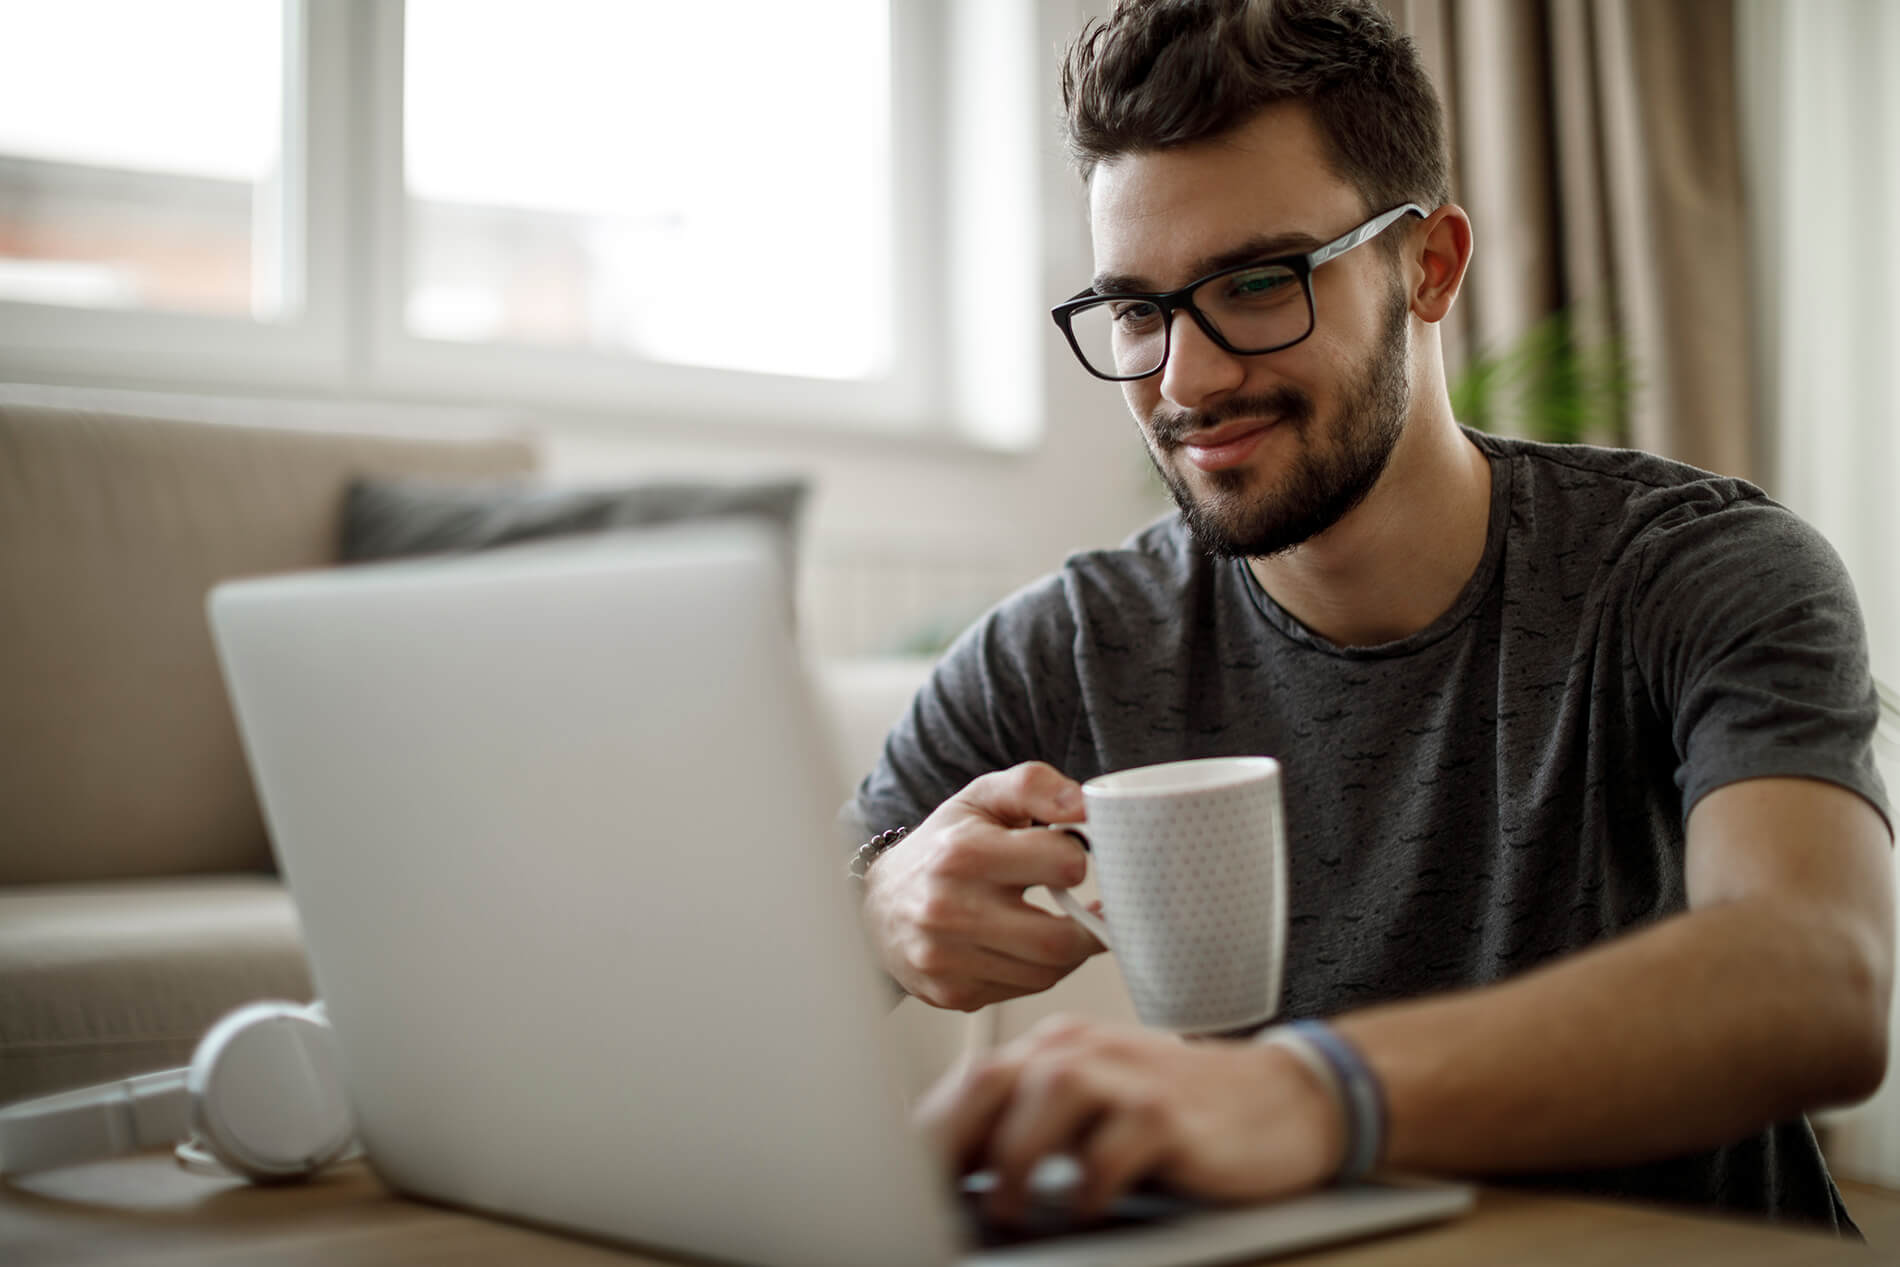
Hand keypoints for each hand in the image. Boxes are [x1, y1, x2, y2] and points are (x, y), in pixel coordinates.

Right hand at [860, 762, 1105, 1010]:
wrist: (877, 904)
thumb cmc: (941, 847)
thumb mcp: (981, 798)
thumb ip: (1034, 785)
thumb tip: (1083, 805)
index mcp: (962, 853)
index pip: (1061, 864)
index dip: (1077, 859)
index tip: (1070, 859)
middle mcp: (948, 909)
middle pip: (1058, 939)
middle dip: (1091, 926)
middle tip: (1095, 909)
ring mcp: (947, 958)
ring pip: (1046, 972)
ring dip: (1071, 951)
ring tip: (1066, 925)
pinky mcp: (952, 992)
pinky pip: (1024, 990)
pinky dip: (1040, 970)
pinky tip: (1031, 946)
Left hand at [916, 1015, 1345, 1221]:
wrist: (1284, 1102)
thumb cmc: (1181, 1113)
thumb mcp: (1099, 1108)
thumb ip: (1035, 1124)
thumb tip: (954, 1174)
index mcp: (1059, 1047)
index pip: (973, 1081)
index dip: (932, 1132)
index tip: (903, 1178)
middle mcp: (1085, 1050)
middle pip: (993, 1080)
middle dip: (952, 1140)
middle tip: (936, 1195)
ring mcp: (1127, 1076)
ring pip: (1044, 1102)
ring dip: (1014, 1163)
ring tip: (1006, 1208)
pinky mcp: (1167, 1113)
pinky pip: (1109, 1150)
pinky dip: (1086, 1186)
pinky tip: (1082, 1207)